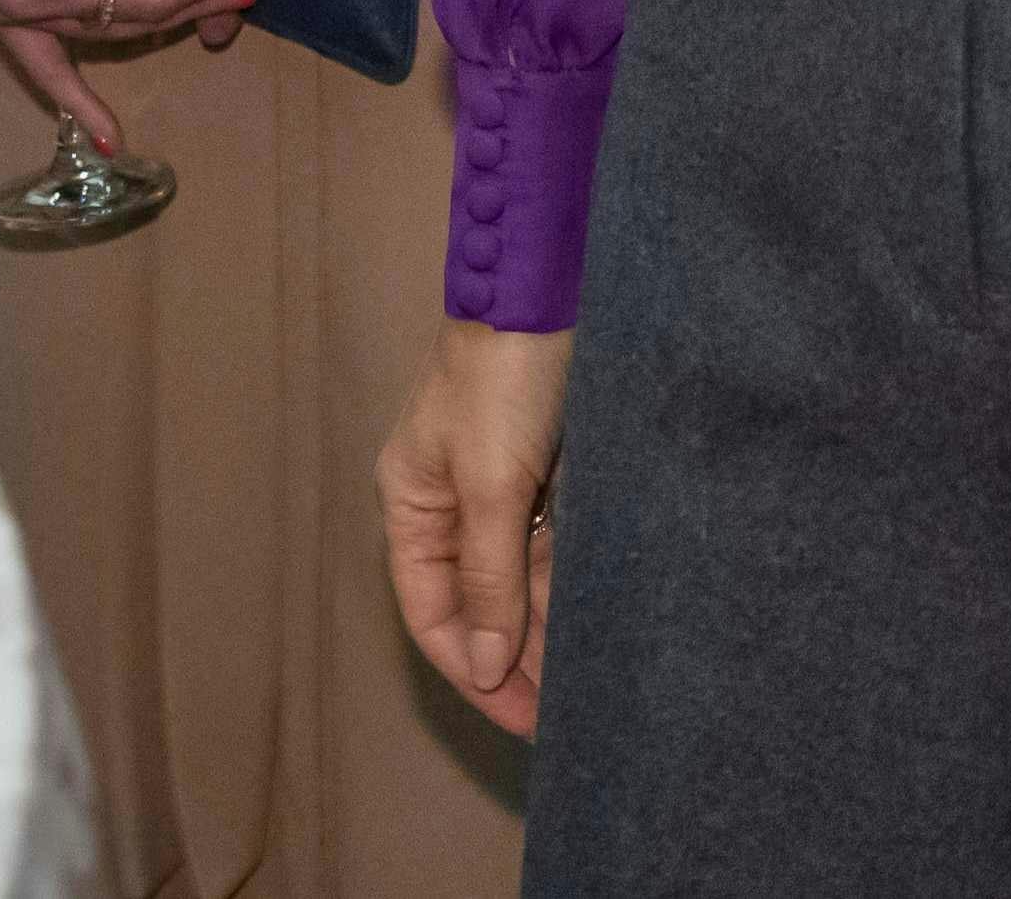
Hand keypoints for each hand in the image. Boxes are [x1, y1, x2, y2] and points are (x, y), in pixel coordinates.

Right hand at [380, 321, 569, 737]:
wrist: (549, 290)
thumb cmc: (504, 380)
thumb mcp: (492, 485)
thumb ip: (489, 578)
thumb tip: (482, 665)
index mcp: (413, 504)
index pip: (432, 612)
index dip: (472, 670)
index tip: (523, 719)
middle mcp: (451, 504)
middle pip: (477, 604)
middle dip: (515, 661)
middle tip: (564, 717)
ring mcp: (501, 490)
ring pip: (521, 582)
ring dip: (548, 631)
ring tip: (587, 686)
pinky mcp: (547, 476)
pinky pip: (555, 550)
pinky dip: (571, 589)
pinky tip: (598, 626)